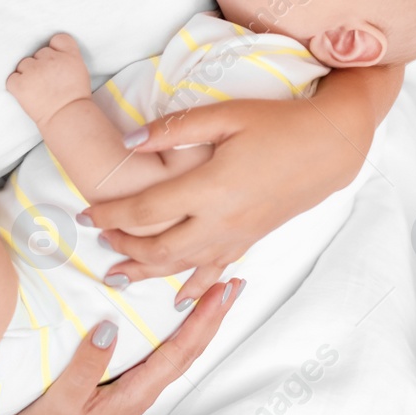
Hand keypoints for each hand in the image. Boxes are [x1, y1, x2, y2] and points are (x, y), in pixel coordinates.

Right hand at [0, 278, 243, 414]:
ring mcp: (137, 388)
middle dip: (214, 316)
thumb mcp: (64, 396)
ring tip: (219, 295)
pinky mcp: (127, 383)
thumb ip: (87, 364)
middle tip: (235, 283)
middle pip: (190, 349)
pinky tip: (183, 318)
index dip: (203, 320)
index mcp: (135, 394)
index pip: (180, 352)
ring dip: (202, 322)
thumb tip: (109, 328)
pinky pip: (164, 352)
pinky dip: (181, 331)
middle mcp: (144, 391)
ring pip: (180, 351)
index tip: (221, 292)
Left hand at [6, 33, 90, 125]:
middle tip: (48, 82)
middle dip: (41, 65)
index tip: (56, 62)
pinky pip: (12, 78)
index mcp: (69, 55)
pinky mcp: (20, 83)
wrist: (67, 118)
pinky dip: (16, 86)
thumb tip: (52, 53)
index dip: (55, 49)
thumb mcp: (79, 71)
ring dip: (27, 74)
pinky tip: (27, 94)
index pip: (58, 39)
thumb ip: (66, 57)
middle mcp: (51, 59)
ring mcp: (34, 70)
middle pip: (38, 52)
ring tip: (38, 89)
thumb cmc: (74, 98)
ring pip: (24, 64)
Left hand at [78, 90, 382, 303]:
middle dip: (123, 246)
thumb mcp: (226, 115)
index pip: (145, 209)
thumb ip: (175, 129)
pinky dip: (193, 287)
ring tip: (117, 273)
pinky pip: (215, 272)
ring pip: (182, 266)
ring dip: (147, 271)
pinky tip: (178, 299)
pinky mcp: (250, 240)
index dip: (110, 214)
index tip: (85, 213)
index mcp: (210, 187)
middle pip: (158, 247)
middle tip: (98, 238)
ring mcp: (237, 236)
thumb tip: (128, 141)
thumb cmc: (279, 124)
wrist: (330, 147)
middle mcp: (221, 221)